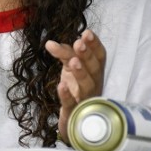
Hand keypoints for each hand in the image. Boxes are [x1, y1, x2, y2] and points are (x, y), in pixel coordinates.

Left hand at [45, 29, 105, 144]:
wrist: (72, 117)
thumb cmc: (74, 87)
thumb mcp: (70, 67)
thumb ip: (64, 53)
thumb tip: (51, 43)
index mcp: (94, 71)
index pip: (99, 56)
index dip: (95, 45)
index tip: (86, 33)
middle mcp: (94, 84)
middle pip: (94, 69)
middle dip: (87, 55)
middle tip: (79, 43)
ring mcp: (85, 98)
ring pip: (86, 86)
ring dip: (81, 73)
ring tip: (73, 62)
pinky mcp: (74, 111)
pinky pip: (71, 103)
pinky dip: (66, 95)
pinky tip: (61, 86)